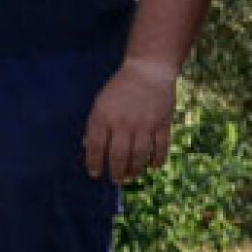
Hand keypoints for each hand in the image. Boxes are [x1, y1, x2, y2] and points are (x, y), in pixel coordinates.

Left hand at [83, 59, 178, 182]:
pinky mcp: (162, 124)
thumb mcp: (100, 103)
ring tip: (131, 176)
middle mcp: (123, 123)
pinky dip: (157, 160)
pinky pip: (160, 148)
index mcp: (103, 117)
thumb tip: (89, 147)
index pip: (96, 147)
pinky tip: (152, 166)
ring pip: (139, 155)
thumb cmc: (120, 89)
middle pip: (119, 155)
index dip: (94, 163)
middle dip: (116, 172)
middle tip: (116, 180)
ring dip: (135, 170)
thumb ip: (95, 125)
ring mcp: (144, 124)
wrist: (148, 71)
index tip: (95, 174)